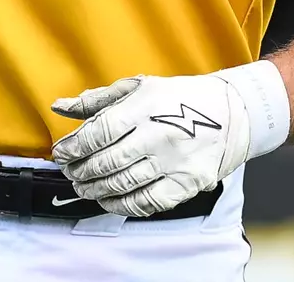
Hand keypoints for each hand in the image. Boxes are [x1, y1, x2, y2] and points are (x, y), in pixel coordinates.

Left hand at [50, 62, 289, 218]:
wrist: (233, 114)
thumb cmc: (181, 98)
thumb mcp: (140, 87)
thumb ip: (98, 100)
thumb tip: (60, 107)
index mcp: (145, 107)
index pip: (100, 132)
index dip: (75, 146)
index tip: (61, 153)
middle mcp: (159, 135)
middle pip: (108, 161)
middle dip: (81, 170)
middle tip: (70, 172)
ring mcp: (174, 162)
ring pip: (124, 184)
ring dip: (96, 189)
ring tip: (84, 186)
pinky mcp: (187, 184)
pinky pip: (147, 202)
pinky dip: (122, 206)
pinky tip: (108, 201)